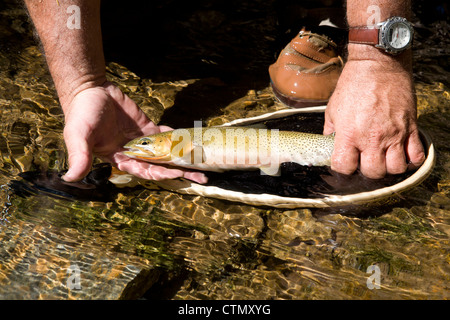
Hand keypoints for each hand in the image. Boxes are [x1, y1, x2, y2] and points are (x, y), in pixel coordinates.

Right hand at [61, 82, 207, 183]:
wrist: (90, 89)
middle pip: (161, 166)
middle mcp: (134, 153)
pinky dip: (179, 138)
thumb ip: (79, 156)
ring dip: (184, 158)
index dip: (159, 173)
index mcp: (119, 159)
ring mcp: (142, 141)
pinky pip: (166, 135)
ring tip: (203, 163)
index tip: (176, 174)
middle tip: (201, 177)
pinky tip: (193, 142)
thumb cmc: (81, 114)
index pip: (144, 171)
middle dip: (180, 172)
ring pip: (166, 152)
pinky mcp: (148, 127)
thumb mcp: (77, 135)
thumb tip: (71, 178)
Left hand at [323, 52, 424, 178]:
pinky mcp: (410, 127)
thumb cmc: (353, 85)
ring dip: (388, 167)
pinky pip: (416, 155)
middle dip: (366, 171)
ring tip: (383, 158)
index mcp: (349, 133)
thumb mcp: (333, 108)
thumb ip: (331, 130)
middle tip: (364, 160)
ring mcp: (393, 134)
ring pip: (395, 168)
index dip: (343, 169)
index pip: (344, 167)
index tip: (344, 163)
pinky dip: (410, 160)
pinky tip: (402, 154)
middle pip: (373, 172)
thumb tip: (329, 144)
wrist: (378, 65)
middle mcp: (372, 137)